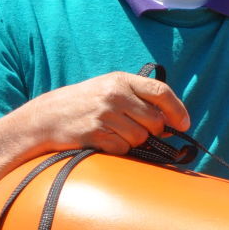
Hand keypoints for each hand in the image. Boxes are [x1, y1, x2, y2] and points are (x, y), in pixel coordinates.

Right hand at [19, 72, 188, 155]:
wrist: (44, 118)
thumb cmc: (84, 105)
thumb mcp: (108, 89)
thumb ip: (138, 98)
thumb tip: (172, 120)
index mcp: (121, 80)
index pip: (161, 91)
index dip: (178, 110)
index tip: (184, 124)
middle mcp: (114, 94)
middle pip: (156, 121)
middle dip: (152, 130)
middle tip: (134, 129)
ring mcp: (104, 114)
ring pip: (141, 138)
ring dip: (132, 141)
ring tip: (112, 132)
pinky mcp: (95, 134)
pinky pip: (123, 149)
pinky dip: (117, 149)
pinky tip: (102, 141)